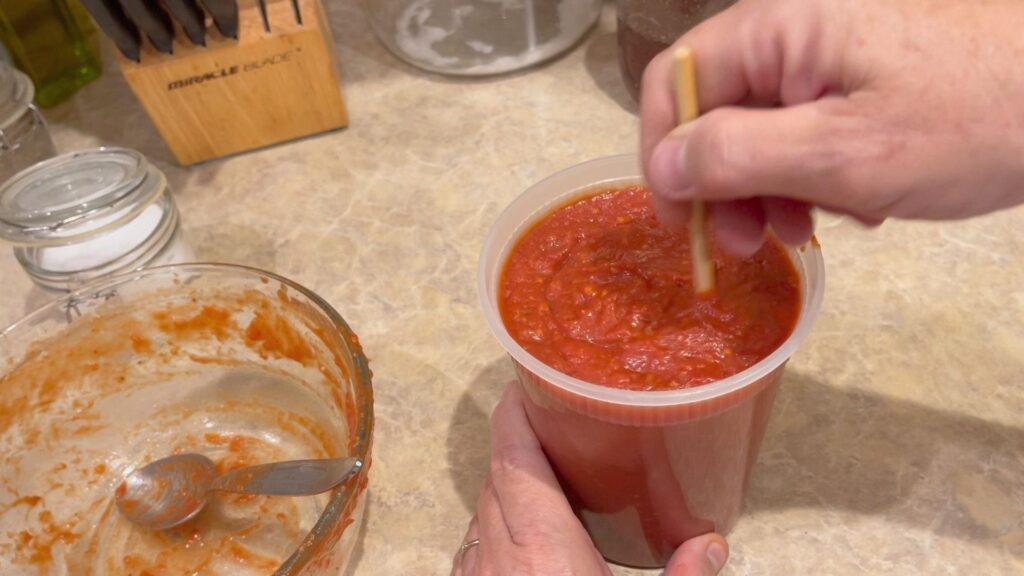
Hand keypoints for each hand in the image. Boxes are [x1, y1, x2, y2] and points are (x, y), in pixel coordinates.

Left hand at [452, 381, 728, 575]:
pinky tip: (528, 537)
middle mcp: (495, 559)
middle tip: (557, 419)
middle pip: (498, 478)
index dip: (517, 413)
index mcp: (539, 553)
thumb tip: (712, 546)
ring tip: (547, 471)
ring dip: (508, 485)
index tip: (529, 380)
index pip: (515, 458)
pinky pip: (477, 548)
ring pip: (483, 513)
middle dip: (521, 442)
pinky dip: (498, 526)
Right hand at [642, 0, 1023, 254]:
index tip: (684, 224)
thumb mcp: (844, 153)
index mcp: (780, 29)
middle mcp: (796, 33)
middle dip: (723, 184)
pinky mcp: (865, 81)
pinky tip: (855, 207)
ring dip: (770, 190)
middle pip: (716, 109)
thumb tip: (662, 167)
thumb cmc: (974, 120)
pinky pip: (809, 130)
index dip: (664, 153)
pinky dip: (816, 176)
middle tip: (750, 246)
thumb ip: (739, 156)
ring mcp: (833, 56)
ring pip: (762, 128)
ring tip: (808, 232)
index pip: (677, 81)